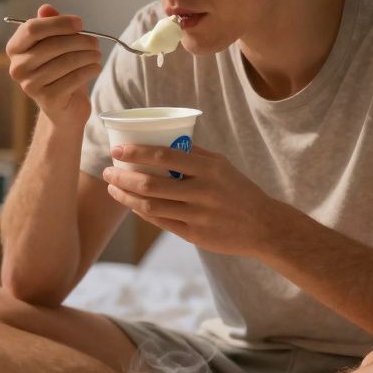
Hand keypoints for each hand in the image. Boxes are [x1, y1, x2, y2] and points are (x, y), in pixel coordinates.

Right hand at [6, 4, 101, 128]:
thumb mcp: (54, 44)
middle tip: (95, 42)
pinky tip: (95, 68)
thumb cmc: (59, 70)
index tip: (80, 24)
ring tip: (96, 55)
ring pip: (65, 62)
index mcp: (15, 48)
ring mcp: (30, 85)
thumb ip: (50, 25)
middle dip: (79, 41)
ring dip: (88, 56)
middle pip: (52, 45)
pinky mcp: (47, 99)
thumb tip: (46, 8)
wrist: (63, 107)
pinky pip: (73, 78)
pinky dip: (89, 70)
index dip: (59, 23)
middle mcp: (17, 67)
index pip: (32, 29)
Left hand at [102, 144, 279, 256]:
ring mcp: (197, 215)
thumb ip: (194, 153)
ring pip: (150, 205)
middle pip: (150, 183)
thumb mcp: (222, 165)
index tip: (117, 150)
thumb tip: (161, 138)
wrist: (263, 226)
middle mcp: (202, 191)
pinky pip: (159, 222)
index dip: (136, 152)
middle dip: (122, 176)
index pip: (164, 155)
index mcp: (208, 168)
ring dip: (126, 196)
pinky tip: (131, 203)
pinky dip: (141, 212)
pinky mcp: (194, 235)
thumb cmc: (238, 190)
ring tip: (112, 187)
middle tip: (108, 171)